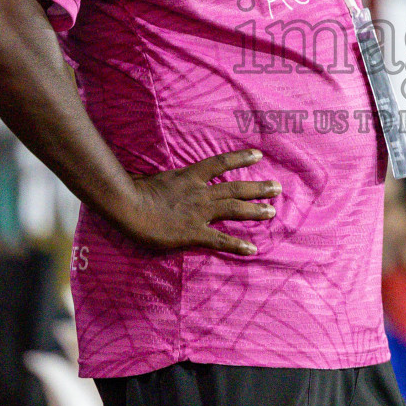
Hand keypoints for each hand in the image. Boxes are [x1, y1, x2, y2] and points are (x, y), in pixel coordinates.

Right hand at [126, 148, 278, 254]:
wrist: (128, 205)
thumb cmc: (135, 190)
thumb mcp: (156, 178)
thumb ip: (168, 180)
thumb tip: (164, 180)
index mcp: (190, 176)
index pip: (221, 163)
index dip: (240, 158)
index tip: (258, 155)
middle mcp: (200, 193)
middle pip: (236, 188)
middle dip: (258, 188)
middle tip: (277, 188)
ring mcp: (199, 212)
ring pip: (234, 209)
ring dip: (255, 210)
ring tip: (272, 212)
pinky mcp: (194, 232)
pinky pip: (220, 239)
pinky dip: (237, 245)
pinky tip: (252, 250)